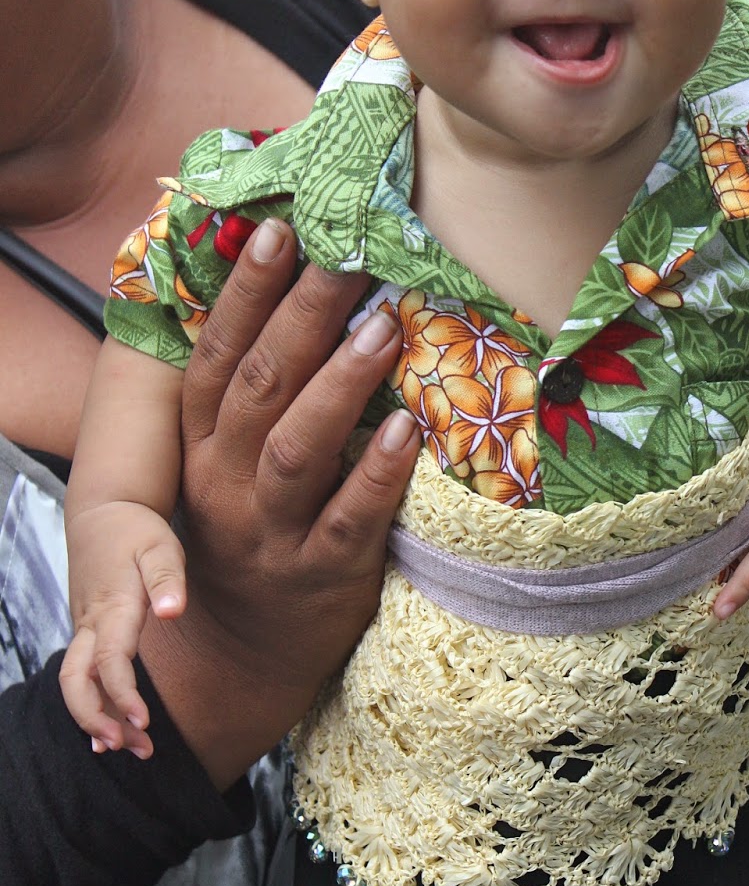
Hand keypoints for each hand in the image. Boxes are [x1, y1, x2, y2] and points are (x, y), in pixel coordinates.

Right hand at [61, 503, 185, 758]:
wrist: (103, 512)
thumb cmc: (137, 530)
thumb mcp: (160, 545)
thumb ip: (167, 578)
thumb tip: (171, 612)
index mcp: (112, 606)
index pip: (110, 660)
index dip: (122, 694)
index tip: (144, 722)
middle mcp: (91, 623)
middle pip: (77, 681)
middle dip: (97, 719)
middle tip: (129, 748)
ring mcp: (84, 628)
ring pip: (77, 683)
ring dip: (98, 719)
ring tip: (133, 748)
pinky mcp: (86, 631)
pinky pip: (81, 675)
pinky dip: (93, 704)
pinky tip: (110, 732)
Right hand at [137, 219, 419, 788]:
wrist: (238, 654)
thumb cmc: (247, 534)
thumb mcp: (226, 465)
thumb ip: (250, 396)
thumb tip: (300, 296)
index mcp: (201, 447)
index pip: (217, 358)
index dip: (244, 294)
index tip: (280, 231)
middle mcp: (227, 483)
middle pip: (259, 388)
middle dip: (302, 316)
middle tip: (349, 256)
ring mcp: (272, 532)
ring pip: (297, 449)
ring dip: (340, 383)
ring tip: (383, 326)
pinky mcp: (322, 575)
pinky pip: (350, 520)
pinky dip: (377, 474)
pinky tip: (409, 428)